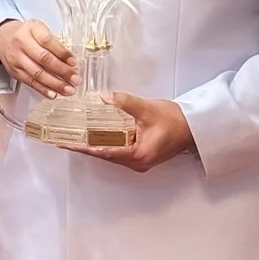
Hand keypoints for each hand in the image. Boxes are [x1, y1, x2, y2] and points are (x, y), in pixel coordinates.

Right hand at [0, 17, 76, 98]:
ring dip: (55, 84)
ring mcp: (16, 58)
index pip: (48, 41)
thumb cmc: (28, 34)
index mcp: (31, 28)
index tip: (74, 62)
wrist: (3, 38)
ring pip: (37, 74)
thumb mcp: (40, 30)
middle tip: (75, 79)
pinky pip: (30, 82)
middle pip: (43, 59)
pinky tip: (53, 94)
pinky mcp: (14, 71)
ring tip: (69, 90)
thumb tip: (70, 63)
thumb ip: (54, 43)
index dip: (62, 53)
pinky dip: (43, 89)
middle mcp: (21, 42)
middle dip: (62, 71)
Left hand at [72, 93, 194, 172]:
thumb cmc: (176, 120)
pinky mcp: (141, 154)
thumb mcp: (147, 109)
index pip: (104, 152)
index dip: (84, 147)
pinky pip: (118, 149)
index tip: (67, 144)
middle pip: (104, 154)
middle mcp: (137, 162)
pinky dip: (106, 142)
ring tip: (74, 137)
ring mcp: (139, 160)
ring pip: (111, 152)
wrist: (194, 127)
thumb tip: (104, 97)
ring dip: (94, 144)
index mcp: (138, 155)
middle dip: (84, 146)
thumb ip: (125, 102)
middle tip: (64, 139)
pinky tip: (94, 134)